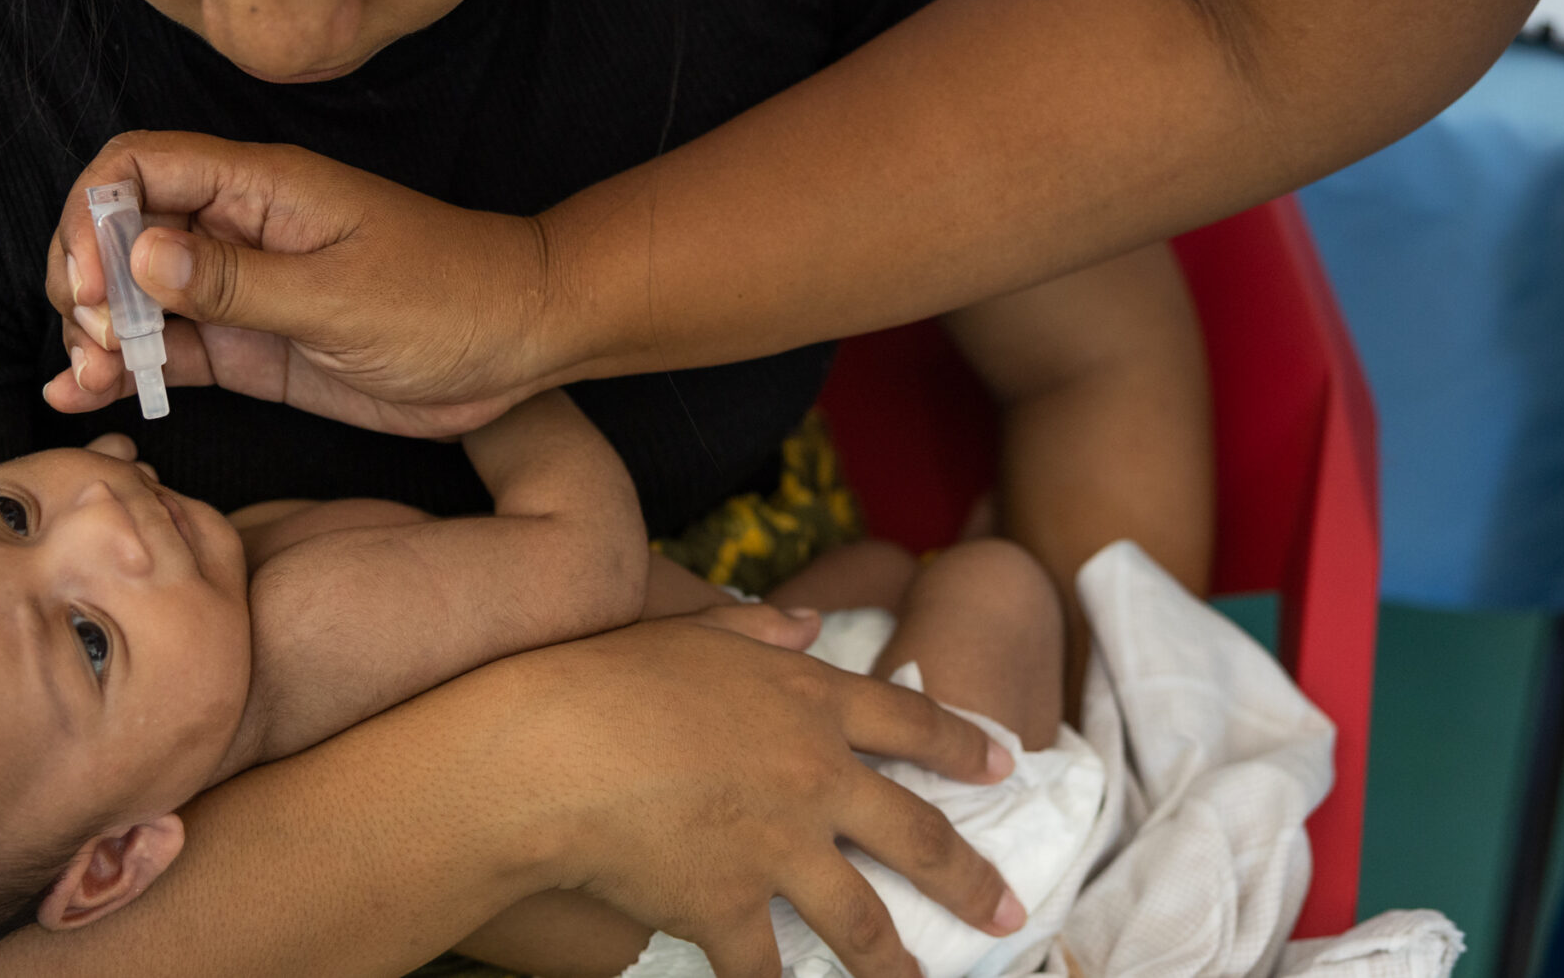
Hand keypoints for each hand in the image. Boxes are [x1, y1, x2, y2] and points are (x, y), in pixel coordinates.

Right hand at [41, 132, 562, 434]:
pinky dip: (125, 369)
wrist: (520, 341)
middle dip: (85, 281)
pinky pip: (171, 349)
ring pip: (136, 297)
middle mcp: (237, 229)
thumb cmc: (450, 297)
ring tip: (88, 379)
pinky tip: (83, 396)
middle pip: (121, 231)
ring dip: (97, 332)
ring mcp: (240, 289)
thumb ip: (237, 280)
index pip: (140, 165)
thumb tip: (139, 253)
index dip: (93, 214)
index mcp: (260, 187)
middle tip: (97, 338)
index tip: (84, 281)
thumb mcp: (342, 294)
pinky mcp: (252, 346)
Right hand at [503, 616, 1023, 977]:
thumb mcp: (695, 629)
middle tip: (1009, 911)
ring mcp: (779, 848)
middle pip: (917, 834)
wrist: (554, 749)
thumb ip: (763, 628)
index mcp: (808, 700)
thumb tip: (811, 621)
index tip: (1004, 765)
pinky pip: (764, 969)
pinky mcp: (731, 907)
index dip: (963, 745)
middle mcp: (813, 777)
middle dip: (970, 880)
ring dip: (898, 965)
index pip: (910, 722)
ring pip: (862, 921)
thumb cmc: (611, 675)